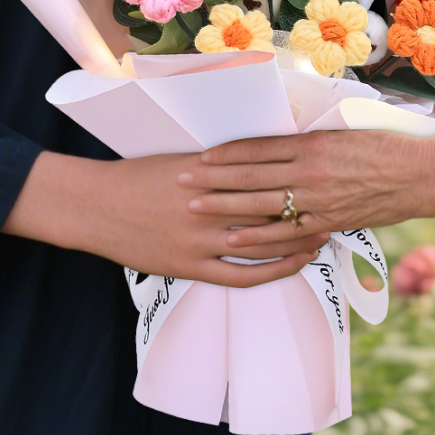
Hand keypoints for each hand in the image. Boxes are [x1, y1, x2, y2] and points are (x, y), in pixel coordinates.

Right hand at [3, 150, 328, 287]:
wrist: (98, 205)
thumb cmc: (140, 175)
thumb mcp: (183, 159)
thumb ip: (221, 163)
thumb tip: (258, 158)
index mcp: (210, 173)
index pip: (264, 175)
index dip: (296, 178)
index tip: (322, 175)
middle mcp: (210, 206)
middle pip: (270, 209)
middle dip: (305, 210)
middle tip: (336, 206)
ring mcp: (201, 240)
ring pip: (261, 245)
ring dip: (296, 242)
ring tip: (322, 236)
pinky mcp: (190, 267)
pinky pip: (239, 276)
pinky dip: (269, 272)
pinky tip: (290, 267)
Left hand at [177, 129, 434, 251]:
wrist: (421, 174)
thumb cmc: (385, 144)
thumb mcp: (344, 129)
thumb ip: (309, 138)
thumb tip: (278, 141)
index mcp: (313, 143)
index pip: (259, 148)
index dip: (226, 153)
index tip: (201, 155)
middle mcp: (311, 171)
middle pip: (251, 176)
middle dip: (212, 180)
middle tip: (181, 181)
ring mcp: (318, 200)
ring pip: (261, 205)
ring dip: (224, 208)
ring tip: (195, 208)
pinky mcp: (329, 223)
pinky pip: (286, 234)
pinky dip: (257, 238)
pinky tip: (233, 240)